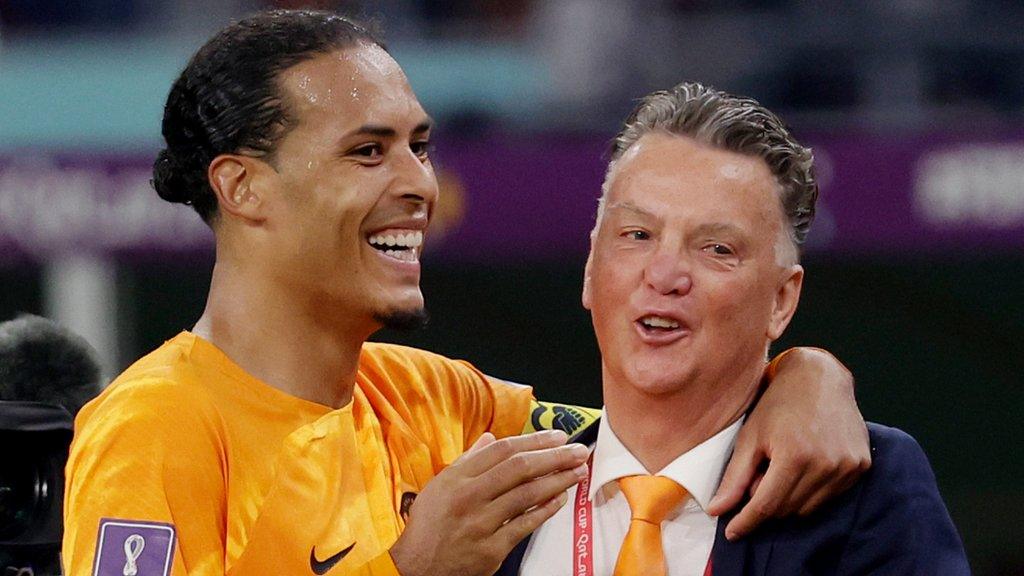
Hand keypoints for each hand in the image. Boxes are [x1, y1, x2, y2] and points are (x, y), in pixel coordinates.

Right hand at [390, 430, 589, 575]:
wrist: (416, 568)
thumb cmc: (429, 526)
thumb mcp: (439, 486)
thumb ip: (467, 460)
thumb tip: (491, 438)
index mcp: (457, 478)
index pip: (502, 450)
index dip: (534, 440)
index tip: (557, 436)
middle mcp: (469, 497)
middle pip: (519, 469)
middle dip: (554, 457)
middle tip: (578, 451)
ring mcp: (482, 523)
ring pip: (527, 495)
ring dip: (557, 481)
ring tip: (578, 471)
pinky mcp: (492, 549)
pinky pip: (526, 525)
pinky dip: (546, 510)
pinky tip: (561, 499)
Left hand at [707, 347, 870, 539]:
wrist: (819, 377)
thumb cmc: (779, 404)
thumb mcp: (750, 437)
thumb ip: (735, 477)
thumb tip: (716, 510)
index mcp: (794, 456)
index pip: (766, 505)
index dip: (746, 521)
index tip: (732, 532)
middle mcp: (826, 464)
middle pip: (786, 509)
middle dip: (766, 501)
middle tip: (760, 474)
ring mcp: (847, 467)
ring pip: (808, 508)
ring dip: (789, 498)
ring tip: (781, 466)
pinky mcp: (861, 466)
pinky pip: (829, 497)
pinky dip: (811, 491)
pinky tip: (804, 466)